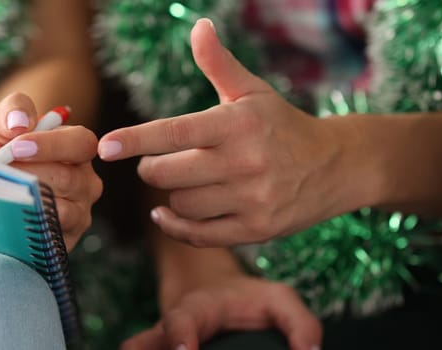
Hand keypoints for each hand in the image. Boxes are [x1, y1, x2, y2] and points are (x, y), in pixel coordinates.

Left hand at [0, 93, 101, 248]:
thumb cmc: (0, 156)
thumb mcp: (0, 127)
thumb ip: (12, 110)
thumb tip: (20, 122)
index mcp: (77, 149)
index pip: (80, 143)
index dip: (50, 145)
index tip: (15, 147)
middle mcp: (86, 182)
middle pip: (69, 178)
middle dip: (30, 175)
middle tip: (1, 173)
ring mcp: (79, 213)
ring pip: (61, 209)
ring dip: (27, 201)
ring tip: (2, 193)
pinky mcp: (66, 240)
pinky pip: (52, 234)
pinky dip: (30, 224)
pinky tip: (11, 215)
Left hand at [98, 19, 377, 245]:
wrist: (335, 166)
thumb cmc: (281, 125)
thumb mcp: (252, 92)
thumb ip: (218, 64)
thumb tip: (198, 27)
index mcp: (238, 124)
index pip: (176, 132)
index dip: (137, 139)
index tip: (106, 146)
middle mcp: (245, 162)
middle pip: (167, 174)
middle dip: (152, 168)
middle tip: (155, 162)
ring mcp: (252, 199)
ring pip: (181, 204)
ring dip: (171, 195)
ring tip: (183, 182)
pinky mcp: (257, 229)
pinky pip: (199, 235)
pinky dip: (176, 226)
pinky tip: (167, 214)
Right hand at [122, 272, 321, 349]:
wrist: (213, 298)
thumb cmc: (247, 301)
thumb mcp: (278, 300)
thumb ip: (300, 325)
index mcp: (195, 310)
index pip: (181, 321)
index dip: (178, 336)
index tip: (184, 349)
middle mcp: (167, 332)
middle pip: (149, 342)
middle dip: (160, 343)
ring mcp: (158, 345)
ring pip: (139, 345)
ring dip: (150, 346)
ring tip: (164, 349)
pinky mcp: (157, 348)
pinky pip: (142, 348)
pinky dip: (148, 348)